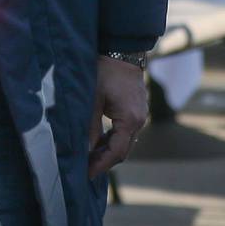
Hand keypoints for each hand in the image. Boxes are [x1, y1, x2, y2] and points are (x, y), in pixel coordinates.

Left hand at [88, 55, 150, 177]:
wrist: (122, 50)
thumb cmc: (105, 72)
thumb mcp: (92, 101)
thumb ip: (89, 128)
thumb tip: (83, 152)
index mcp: (130, 120)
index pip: (116, 153)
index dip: (100, 166)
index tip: (86, 175)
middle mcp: (139, 120)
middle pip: (123, 150)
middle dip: (104, 161)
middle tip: (84, 169)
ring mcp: (141, 114)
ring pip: (125, 142)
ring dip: (108, 150)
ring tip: (88, 156)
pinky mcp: (138, 109)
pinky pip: (126, 131)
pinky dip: (113, 139)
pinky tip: (99, 140)